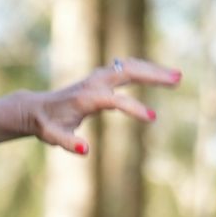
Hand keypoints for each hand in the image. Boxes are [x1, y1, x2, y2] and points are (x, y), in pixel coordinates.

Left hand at [25, 57, 181, 155]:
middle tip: (177, 80)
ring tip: (177, 77)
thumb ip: (68, 143)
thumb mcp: (53, 137)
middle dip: (153, 75)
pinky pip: (127, 67)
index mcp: (86, 98)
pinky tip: (161, 75)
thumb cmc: (48, 125)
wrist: (37, 108)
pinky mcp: (102, 76)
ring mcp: (99, 76)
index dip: (134, 108)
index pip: (116, 100)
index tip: (153, 118)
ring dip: (154, 69)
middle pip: (128, 71)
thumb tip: (85, 151)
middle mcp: (94, 82)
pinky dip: (145, 68)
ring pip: (130, 66)